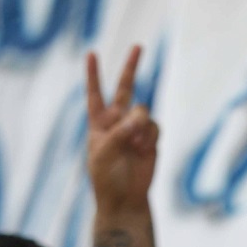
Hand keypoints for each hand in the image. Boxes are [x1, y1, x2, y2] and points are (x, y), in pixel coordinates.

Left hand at [86, 46, 157, 213]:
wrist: (125, 199)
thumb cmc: (106, 177)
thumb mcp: (105, 152)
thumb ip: (121, 131)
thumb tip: (142, 116)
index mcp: (98, 123)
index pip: (94, 93)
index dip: (92, 74)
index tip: (91, 53)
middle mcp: (117, 121)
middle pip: (124, 88)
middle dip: (131, 67)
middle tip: (138, 46)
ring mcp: (136, 129)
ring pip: (143, 112)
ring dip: (140, 126)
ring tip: (136, 145)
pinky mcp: (151, 139)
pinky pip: (154, 126)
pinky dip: (150, 137)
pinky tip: (144, 150)